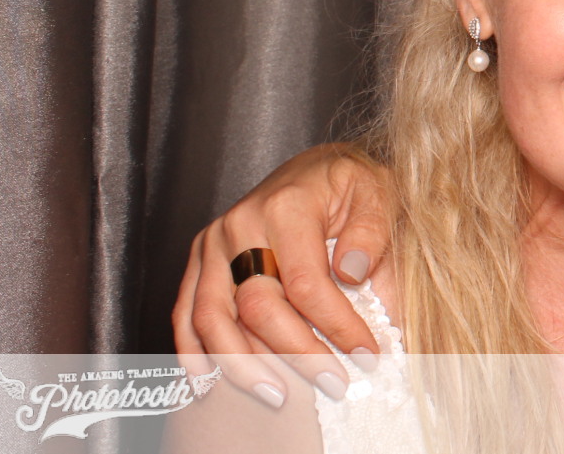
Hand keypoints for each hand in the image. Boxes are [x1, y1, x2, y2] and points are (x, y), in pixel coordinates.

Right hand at [172, 144, 392, 405]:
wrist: (314, 166)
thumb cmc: (349, 184)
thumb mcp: (377, 192)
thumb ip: (371, 232)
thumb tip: (352, 274)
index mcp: (286, 206)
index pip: (306, 283)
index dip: (336, 325)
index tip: (367, 353)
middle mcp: (239, 224)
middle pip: (257, 307)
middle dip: (298, 354)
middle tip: (335, 383)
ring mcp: (213, 243)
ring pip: (213, 319)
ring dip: (244, 366)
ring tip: (280, 397)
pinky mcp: (199, 259)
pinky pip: (186, 314)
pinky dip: (194, 352)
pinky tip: (211, 383)